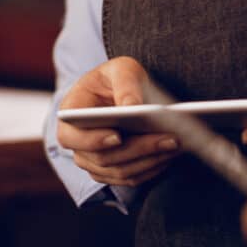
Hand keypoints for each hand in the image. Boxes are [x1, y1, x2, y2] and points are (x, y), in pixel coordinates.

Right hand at [56, 57, 179, 187]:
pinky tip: (171, 154)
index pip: (71, 136)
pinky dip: (152, 168)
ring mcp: (93, 162)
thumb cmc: (116, 78)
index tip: (117, 136)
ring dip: (150, 160)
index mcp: (70, 114)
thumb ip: (125, 83)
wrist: (120, 92)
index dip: (92, 140)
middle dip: (138, 148)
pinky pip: (131, 178)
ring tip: (175, 144)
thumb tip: (132, 108)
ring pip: (120, 171)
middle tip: (167, 138)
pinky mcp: (112, 172)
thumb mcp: (121, 69)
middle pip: (103, 158)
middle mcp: (77, 144)